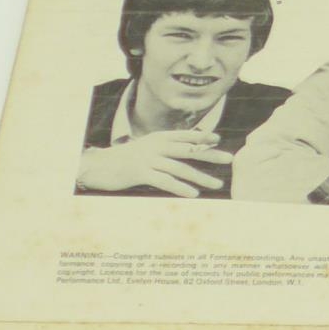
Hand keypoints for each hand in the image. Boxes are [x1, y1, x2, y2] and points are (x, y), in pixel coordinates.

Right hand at [77, 129, 232, 196]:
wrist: (100, 166)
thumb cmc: (126, 160)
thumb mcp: (147, 149)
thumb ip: (165, 149)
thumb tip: (185, 152)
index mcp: (159, 137)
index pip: (185, 135)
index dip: (202, 136)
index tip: (218, 139)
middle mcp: (156, 145)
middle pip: (188, 150)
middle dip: (210, 154)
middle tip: (229, 159)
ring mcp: (149, 159)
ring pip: (180, 168)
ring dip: (201, 177)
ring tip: (216, 183)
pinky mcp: (141, 173)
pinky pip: (165, 181)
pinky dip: (181, 187)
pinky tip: (193, 194)